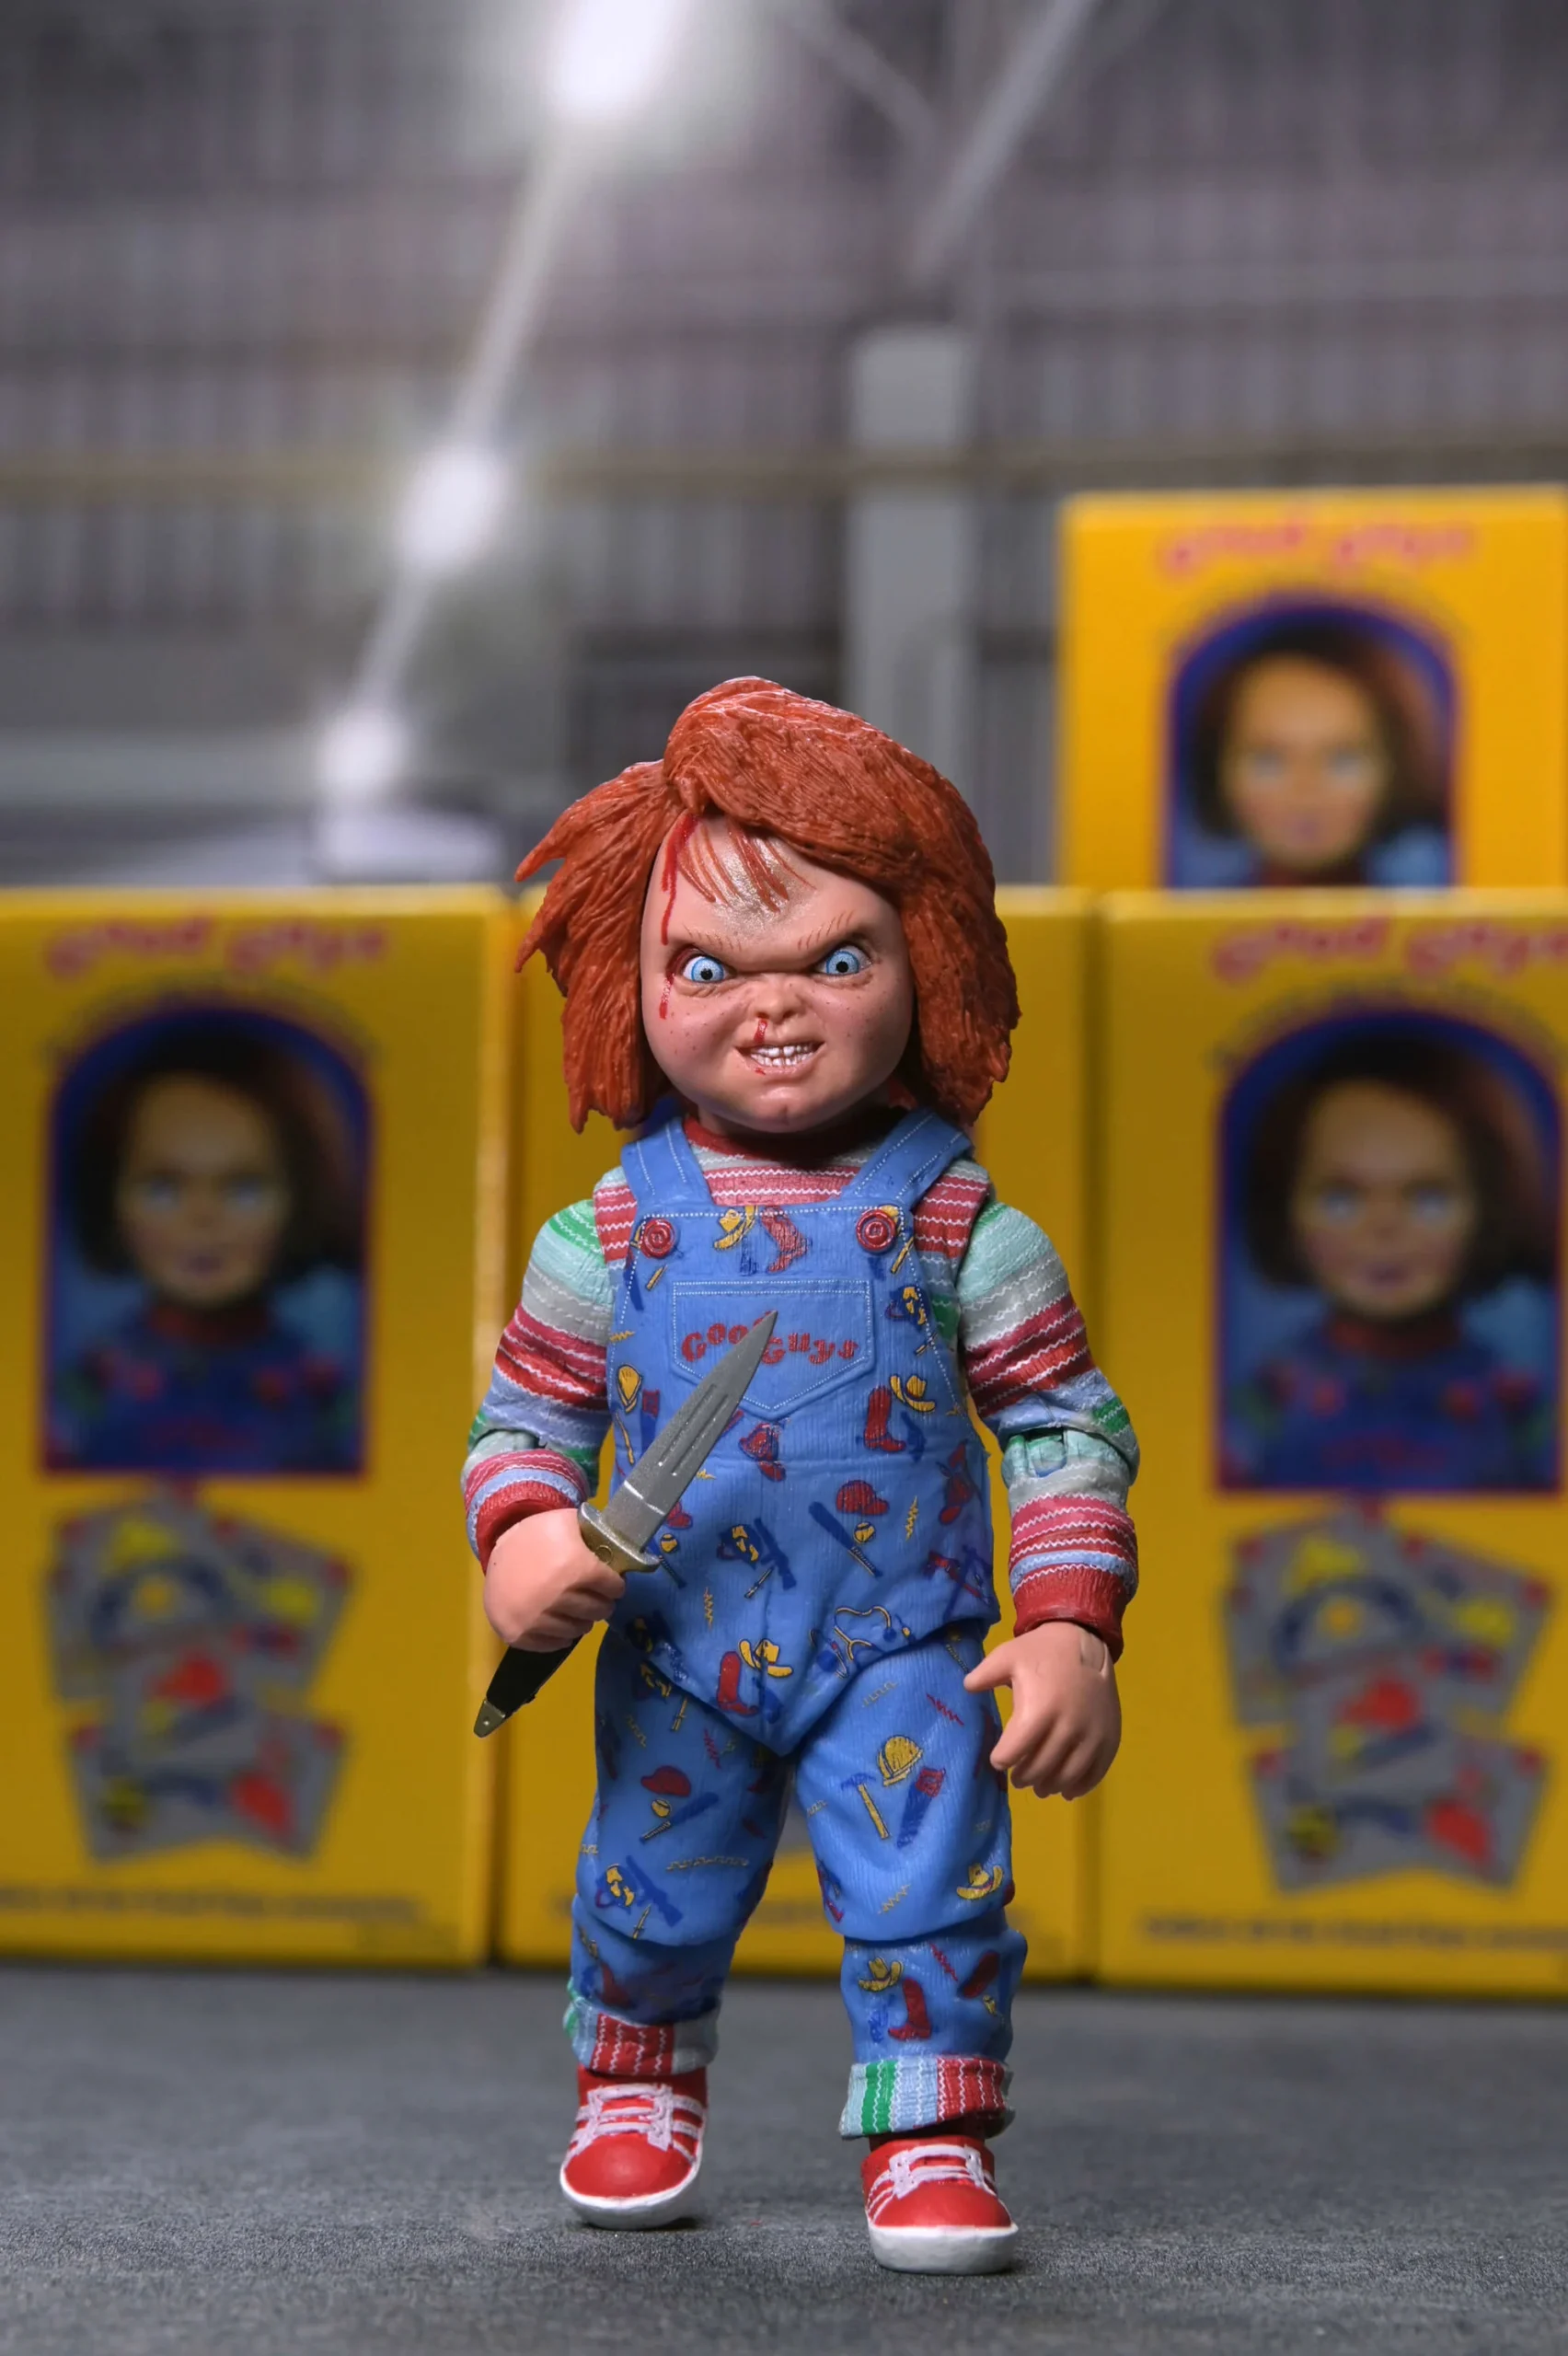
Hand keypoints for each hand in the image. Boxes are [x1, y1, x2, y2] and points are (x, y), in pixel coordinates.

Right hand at [483, 1507, 624, 1650]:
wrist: (493, 1555)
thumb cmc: (535, 1538)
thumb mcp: (564, 1522)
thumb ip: (593, 1533)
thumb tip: (618, 1547)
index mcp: (575, 1567)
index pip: (613, 1587)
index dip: (615, 1585)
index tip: (612, 1585)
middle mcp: (557, 1596)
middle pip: (598, 1610)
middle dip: (603, 1604)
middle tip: (599, 1600)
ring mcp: (536, 1619)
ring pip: (579, 1629)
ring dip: (585, 1621)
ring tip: (581, 1612)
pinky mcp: (519, 1635)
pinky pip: (555, 1644)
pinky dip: (563, 1636)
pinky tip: (562, 1623)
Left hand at [964, 1621, 1120, 1798]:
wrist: (1086, 1642)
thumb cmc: (1042, 1652)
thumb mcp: (1008, 1656)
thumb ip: (984, 1675)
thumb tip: (966, 1688)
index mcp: (1040, 1710)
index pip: (1015, 1752)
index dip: (1002, 1760)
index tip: (999, 1760)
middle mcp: (1068, 1727)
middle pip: (1040, 1768)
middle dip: (1024, 1777)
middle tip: (1018, 1779)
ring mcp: (1092, 1735)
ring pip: (1067, 1776)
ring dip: (1050, 1786)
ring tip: (1039, 1786)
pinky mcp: (1110, 1739)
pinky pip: (1095, 1774)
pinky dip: (1079, 1787)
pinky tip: (1066, 1789)